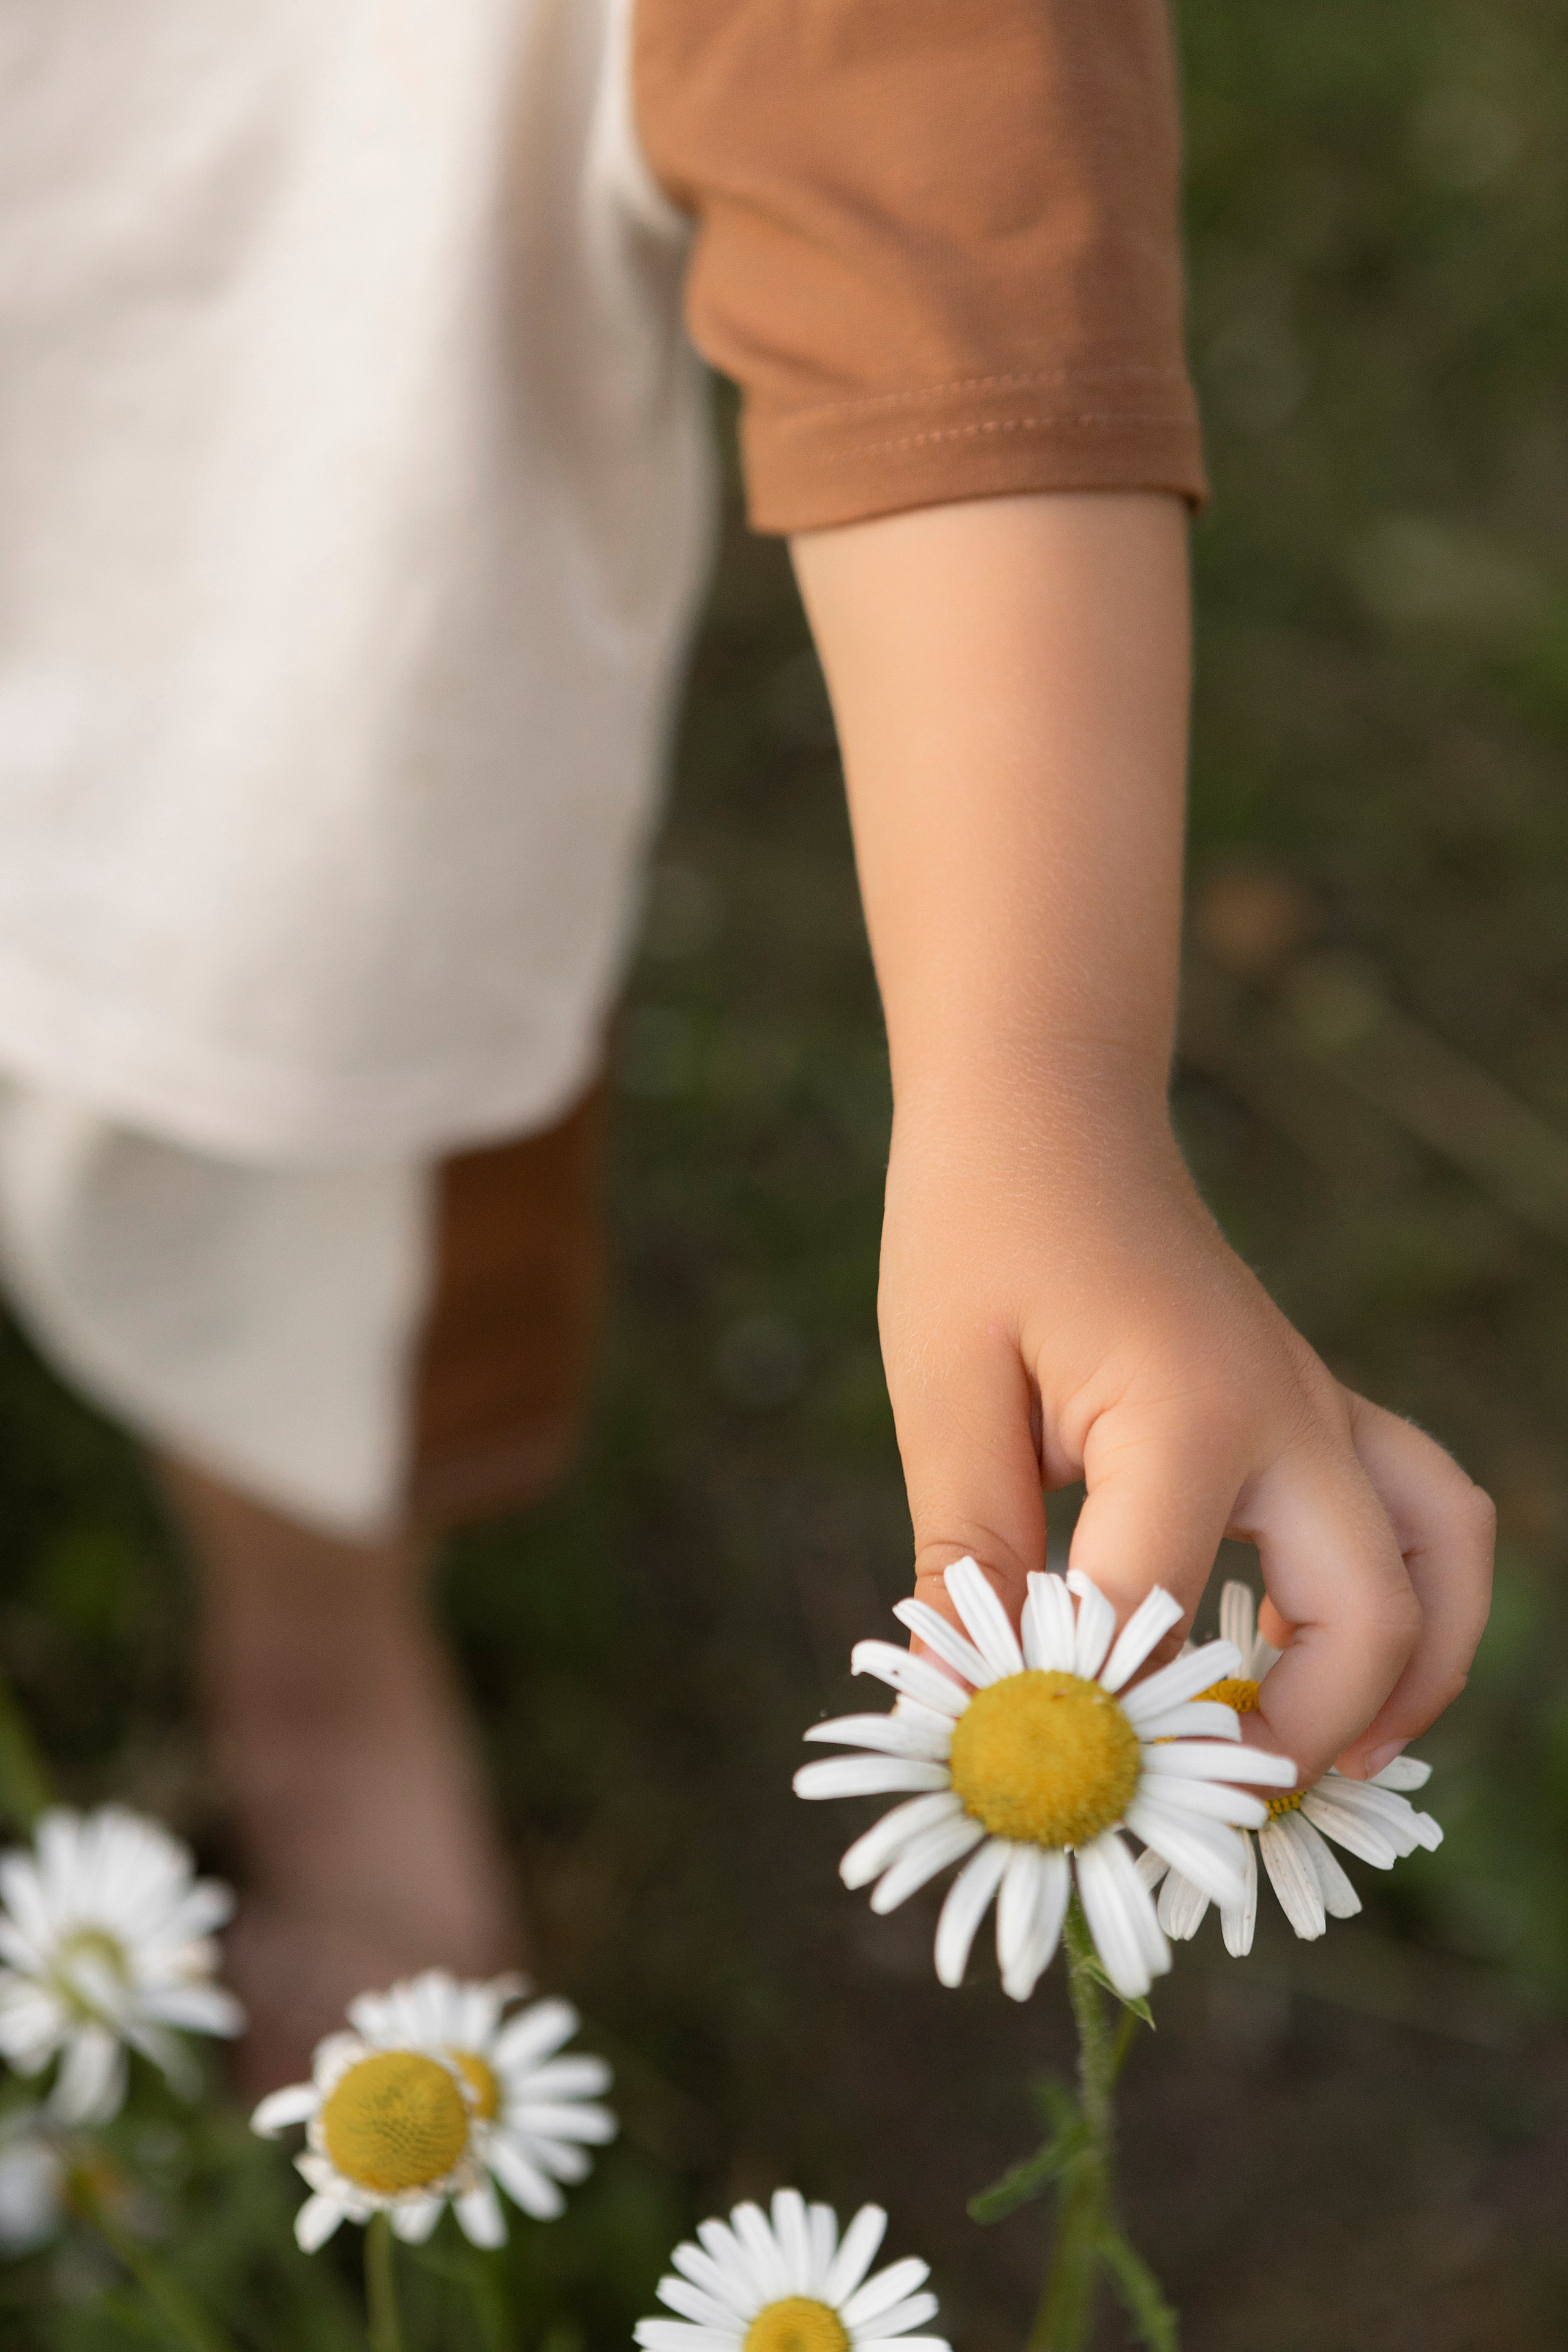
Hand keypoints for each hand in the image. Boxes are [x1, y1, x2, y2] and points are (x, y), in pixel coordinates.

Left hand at [879, 1084, 1494, 1784]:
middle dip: (1295, 1742)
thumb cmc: (981, 1231)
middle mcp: (1291, 1415)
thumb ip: (969, 1557)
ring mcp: (1321, 1406)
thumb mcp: (943, 1390)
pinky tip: (1318, 1661)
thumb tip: (970, 1708)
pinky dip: (1408, 1603)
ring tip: (1324, 1765)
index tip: (1032, 1790)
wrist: (1045, 1106)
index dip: (1097, 1725)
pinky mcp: (1317, 1405)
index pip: (1158, 1623)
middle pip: (1367, 1623)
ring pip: (1440, 1562)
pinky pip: (1420, 1512)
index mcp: (1189, 1414)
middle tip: (1204, 1813)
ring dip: (1407, 1681)